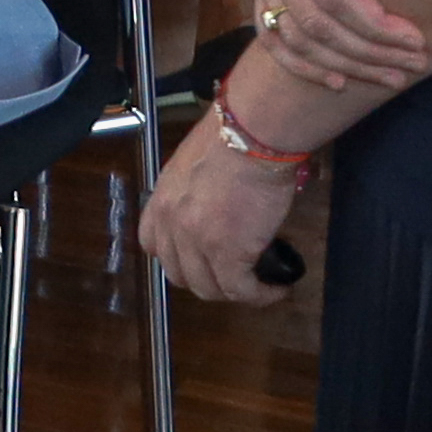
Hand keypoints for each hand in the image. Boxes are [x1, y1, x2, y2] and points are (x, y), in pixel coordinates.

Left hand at [143, 127, 308, 307]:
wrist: (249, 136)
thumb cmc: (230, 140)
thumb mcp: (194, 165)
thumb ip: (194, 191)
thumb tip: (216, 204)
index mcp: (161, 200)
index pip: (153, 244)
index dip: (178, 258)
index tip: (201, 259)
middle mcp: (171, 224)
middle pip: (179, 273)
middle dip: (207, 280)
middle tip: (236, 275)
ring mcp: (196, 241)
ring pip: (209, 288)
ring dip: (235, 292)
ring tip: (259, 285)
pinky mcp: (228, 253)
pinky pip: (240, 290)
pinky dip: (261, 295)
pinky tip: (277, 288)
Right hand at [245, 0, 429, 97]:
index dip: (376, 24)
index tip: (416, 39)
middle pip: (318, 24)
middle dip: (370, 52)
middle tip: (415, 64)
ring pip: (298, 38)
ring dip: (345, 66)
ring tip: (391, 77)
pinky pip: (272, 38)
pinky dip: (301, 66)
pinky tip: (337, 83)